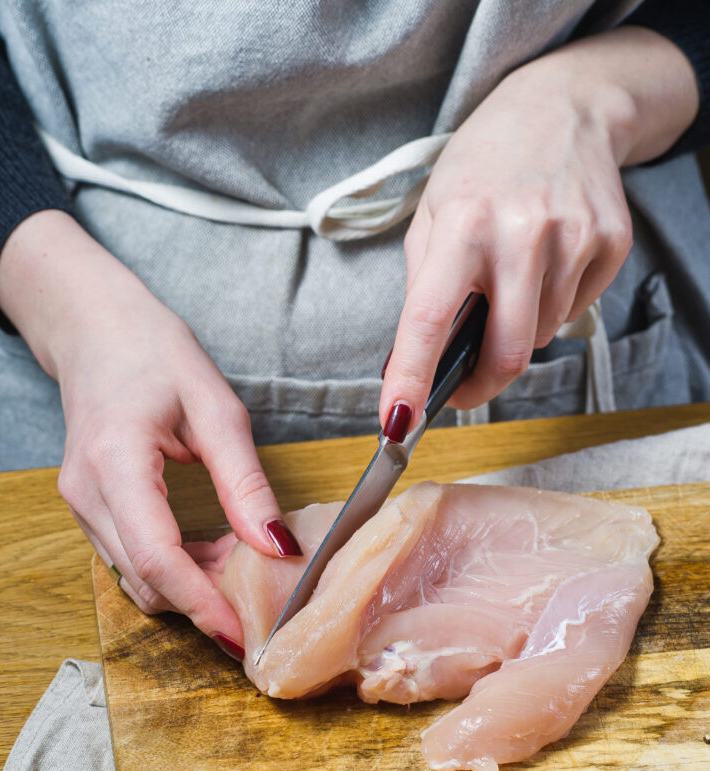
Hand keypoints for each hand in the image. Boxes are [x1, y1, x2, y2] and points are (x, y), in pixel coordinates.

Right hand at [0, 211, 299, 652]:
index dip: (201, 605)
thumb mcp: (216, 408)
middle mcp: (86, 495)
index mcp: (115, 463)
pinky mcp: (89, 510)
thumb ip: (246, 483)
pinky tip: (214, 552)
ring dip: (191, 587)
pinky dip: (175, 568)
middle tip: (263, 603)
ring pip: (137, 578)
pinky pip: (132, 559)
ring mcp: (81, 506)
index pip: (157, 558)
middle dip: (204, 603)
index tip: (242, 636)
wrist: (93, 328)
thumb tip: (278, 547)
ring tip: (244, 572)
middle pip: (146, 580)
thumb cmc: (152, 351)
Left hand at [380, 27, 699, 428]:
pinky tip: (546, 263)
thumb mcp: (432, 213)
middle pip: (506, 354)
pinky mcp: (611, 243)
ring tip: (512, 278)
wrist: (563, 108)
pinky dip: (553, 306)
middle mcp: (521, 232)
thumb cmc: (484, 167)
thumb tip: (415, 364)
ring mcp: (573, 237)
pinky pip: (574, 313)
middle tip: (464, 383)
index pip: (430, 320)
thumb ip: (423, 287)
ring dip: (518, 330)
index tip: (397, 424)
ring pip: (541, 337)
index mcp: (462, 225)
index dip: (412, 379)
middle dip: (482, 382)